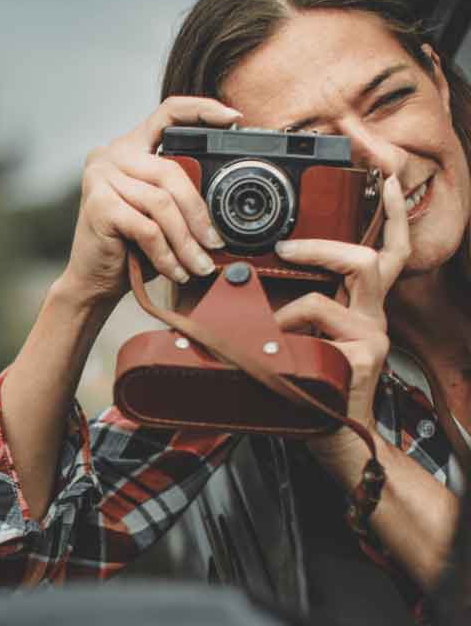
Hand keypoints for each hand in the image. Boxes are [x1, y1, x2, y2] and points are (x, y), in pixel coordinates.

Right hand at [60, 96, 241, 304]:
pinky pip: (147, 228)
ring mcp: (100, 178)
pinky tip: (176, 271)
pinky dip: (166, 255)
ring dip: (186, 241)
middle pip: (171, 171)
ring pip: (161, 203)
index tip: (233, 117)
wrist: (91, 280)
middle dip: (199, 213)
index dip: (201, 110)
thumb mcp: (159, 214)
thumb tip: (226, 206)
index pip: (167, 112)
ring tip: (199, 265)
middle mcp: (111, 155)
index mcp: (130, 147)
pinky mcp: (98, 206)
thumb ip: (181, 195)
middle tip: (215, 243)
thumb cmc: (128, 247)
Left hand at [273, 173, 409, 466]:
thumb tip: (235, 288)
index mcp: (360, 310)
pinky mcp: (363, 357)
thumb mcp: (296, 346)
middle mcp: (374, 318)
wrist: (332, 446)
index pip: (386, 252)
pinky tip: (277, 350)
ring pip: (350, 281)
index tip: (382, 178)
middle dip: (335, 240)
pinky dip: (289, 327)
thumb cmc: (307, 393)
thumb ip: (282, 316)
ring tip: (275, 309)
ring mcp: (373, 337)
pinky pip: (321, 321)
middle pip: (375, 256)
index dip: (390, 214)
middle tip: (290, 243)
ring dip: (302, 289)